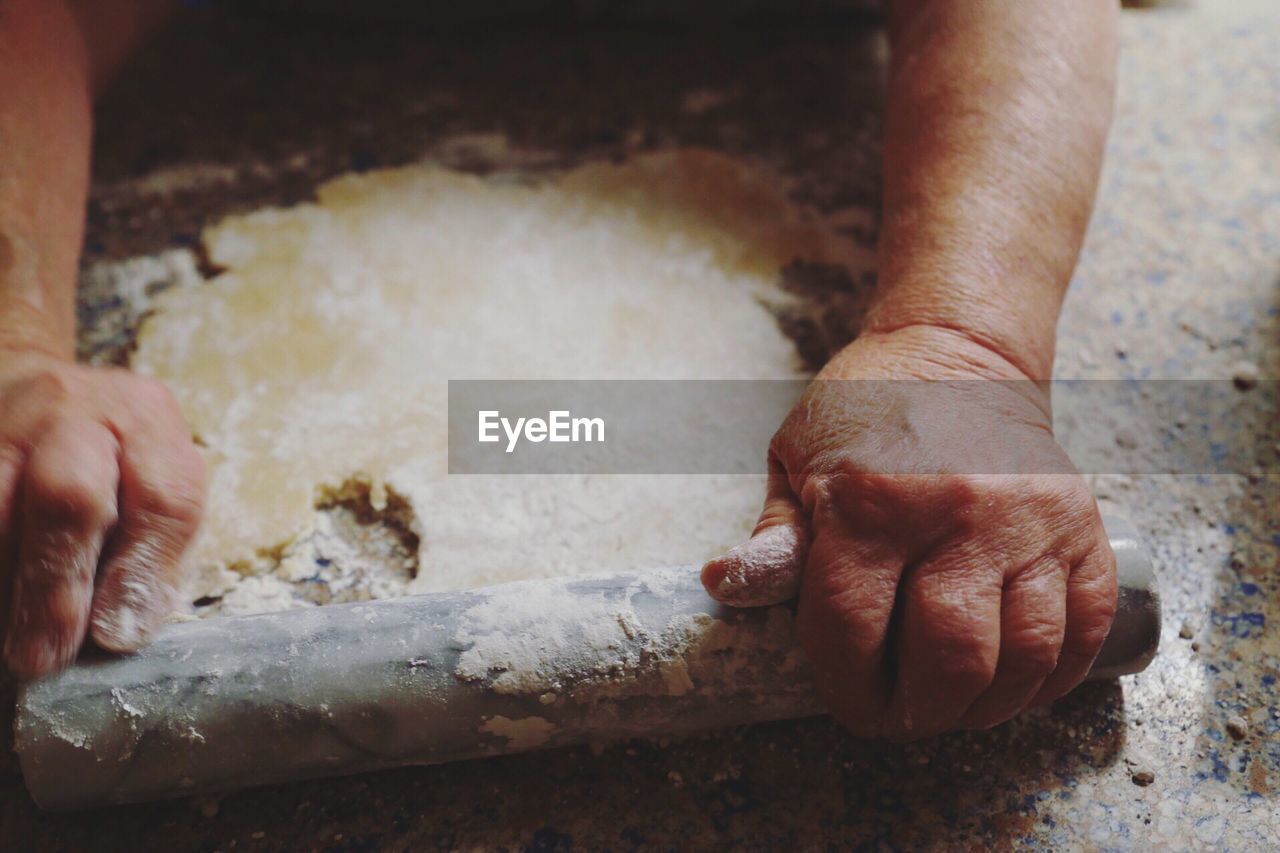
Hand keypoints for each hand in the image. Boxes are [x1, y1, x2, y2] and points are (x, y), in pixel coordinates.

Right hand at [0, 346, 204, 678]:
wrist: (43, 400)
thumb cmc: (113, 461)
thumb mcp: (154, 487)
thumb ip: (152, 552)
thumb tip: (122, 631)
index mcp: (149, 421)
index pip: (163, 498)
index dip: (141, 573)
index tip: (118, 636)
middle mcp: (76, 412)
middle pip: (66, 495)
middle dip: (55, 585)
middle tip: (43, 655)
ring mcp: (6, 422)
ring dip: (6, 582)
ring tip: (10, 642)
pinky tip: (0, 606)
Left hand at [702, 325, 1115, 738]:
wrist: (957, 352)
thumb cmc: (865, 412)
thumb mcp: (796, 460)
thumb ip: (774, 537)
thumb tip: (724, 587)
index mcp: (870, 502)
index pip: (853, 631)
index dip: (847, 688)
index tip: (849, 702)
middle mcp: (956, 512)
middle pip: (949, 659)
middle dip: (919, 713)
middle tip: (903, 715)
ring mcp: (1029, 521)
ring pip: (1025, 655)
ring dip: (987, 705)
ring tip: (957, 704)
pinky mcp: (1082, 525)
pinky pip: (1083, 626)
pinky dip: (1054, 675)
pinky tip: (1016, 680)